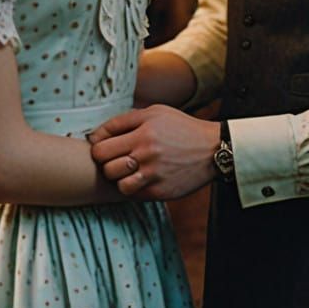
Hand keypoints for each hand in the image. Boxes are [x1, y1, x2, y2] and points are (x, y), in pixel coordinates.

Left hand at [88, 104, 218, 199]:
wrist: (213, 149)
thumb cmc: (180, 127)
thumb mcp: (154, 112)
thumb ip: (124, 120)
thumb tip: (95, 135)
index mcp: (143, 132)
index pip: (100, 146)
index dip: (97, 147)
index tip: (104, 147)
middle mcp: (147, 154)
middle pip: (105, 166)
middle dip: (106, 163)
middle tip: (116, 159)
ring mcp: (154, 175)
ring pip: (117, 184)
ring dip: (119, 178)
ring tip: (128, 171)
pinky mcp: (161, 191)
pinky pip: (134, 195)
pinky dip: (133, 188)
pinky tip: (142, 178)